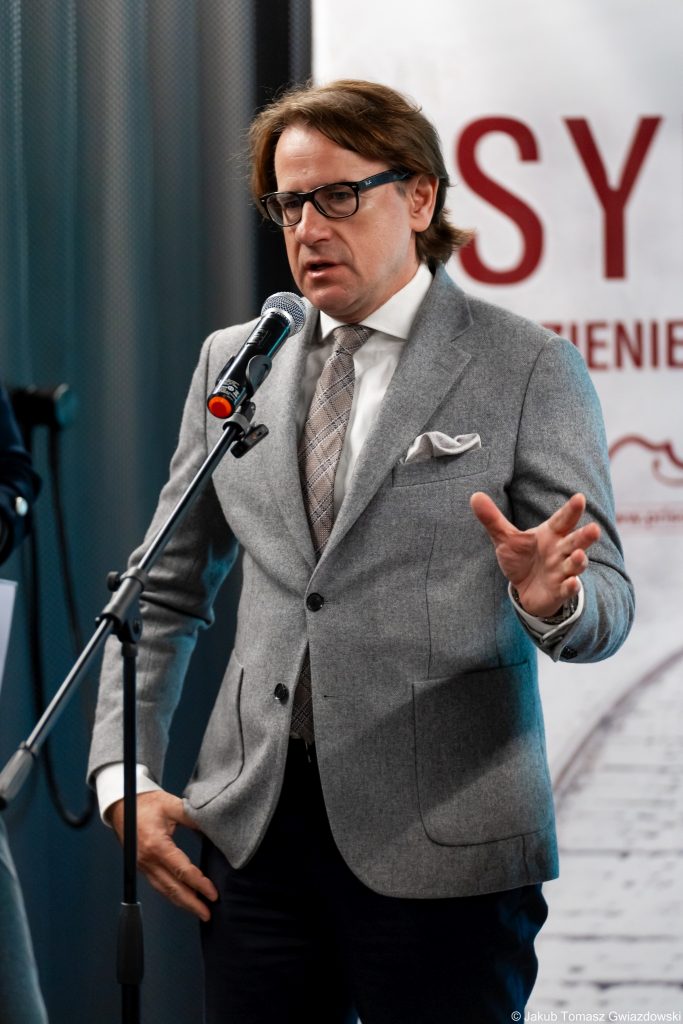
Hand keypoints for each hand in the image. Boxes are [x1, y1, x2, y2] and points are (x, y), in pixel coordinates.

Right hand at [110, 790, 217, 920]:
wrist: (122, 805)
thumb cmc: (147, 803)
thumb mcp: (171, 804)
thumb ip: (192, 816)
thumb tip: (213, 827)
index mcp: (156, 845)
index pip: (182, 871)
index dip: (199, 884)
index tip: (213, 894)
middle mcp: (148, 860)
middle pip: (172, 888)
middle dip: (191, 903)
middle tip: (208, 914)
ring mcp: (143, 866)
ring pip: (164, 890)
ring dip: (182, 903)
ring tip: (199, 911)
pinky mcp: (142, 867)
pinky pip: (158, 885)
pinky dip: (171, 894)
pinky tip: (182, 899)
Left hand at [469, 491, 599, 617]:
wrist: (525, 590)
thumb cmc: (522, 559)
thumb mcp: (506, 539)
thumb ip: (493, 519)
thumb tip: (474, 495)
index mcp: (551, 534)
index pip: (562, 520)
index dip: (571, 510)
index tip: (579, 498)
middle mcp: (560, 551)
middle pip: (575, 541)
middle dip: (585, 536)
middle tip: (594, 528)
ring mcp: (562, 571)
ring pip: (575, 564)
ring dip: (579, 561)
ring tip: (579, 556)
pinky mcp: (560, 591)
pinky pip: (568, 588)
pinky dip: (571, 586)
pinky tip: (572, 583)